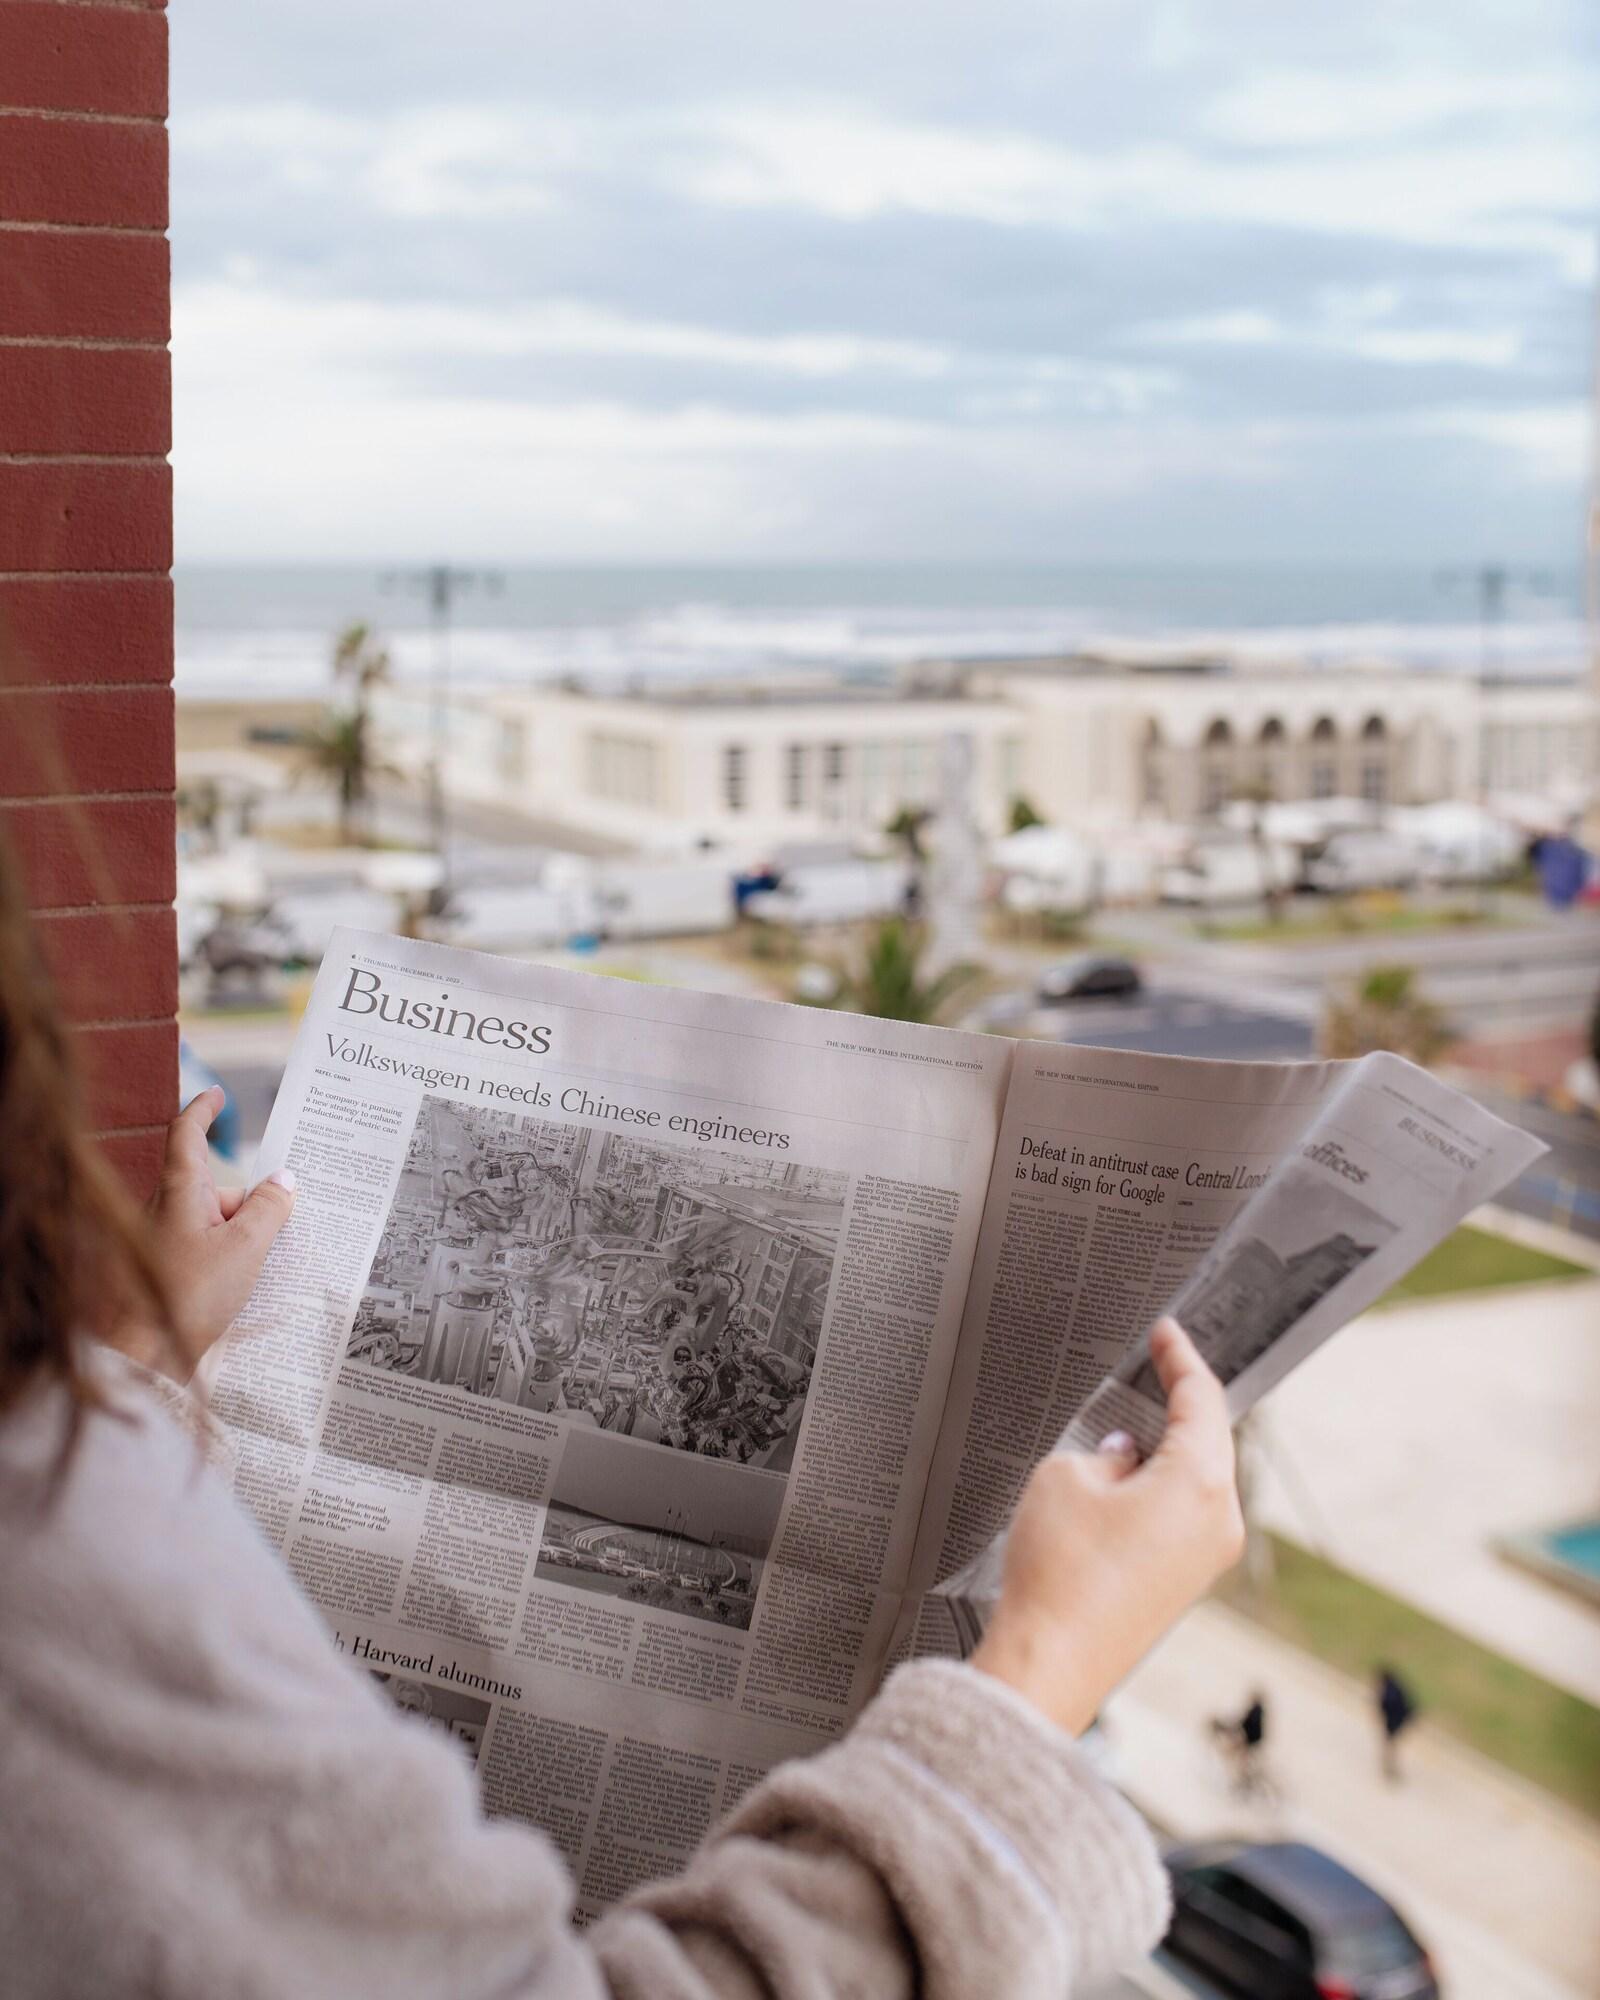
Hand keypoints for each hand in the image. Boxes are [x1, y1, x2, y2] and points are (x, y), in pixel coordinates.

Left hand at [109, 1088, 296, 1379]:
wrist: (144, 1354)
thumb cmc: (190, 1294)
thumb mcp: (245, 1248)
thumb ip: (269, 1210)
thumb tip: (284, 1182)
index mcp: (180, 1190)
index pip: (187, 1133)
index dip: (203, 1110)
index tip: (217, 1093)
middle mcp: (166, 1209)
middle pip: (213, 1186)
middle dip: (249, 1199)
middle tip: (285, 1217)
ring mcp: (164, 1240)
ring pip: (213, 1220)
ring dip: (242, 1233)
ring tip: (270, 1261)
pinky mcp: (168, 1270)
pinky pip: (207, 1248)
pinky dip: (230, 1255)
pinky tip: (249, 1282)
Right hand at [972, 1318, 1243, 1737]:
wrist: (1051, 1662)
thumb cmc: (1058, 1570)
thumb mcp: (1068, 1477)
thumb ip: (1106, 1451)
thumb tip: (1125, 1458)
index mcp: (1202, 1482)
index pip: (1201, 1400)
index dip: (1179, 1359)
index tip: (1166, 1333)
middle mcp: (1221, 1520)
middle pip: (1210, 1440)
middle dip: (1181, 1402)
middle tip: (1155, 1364)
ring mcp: (1208, 1558)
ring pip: (1198, 1480)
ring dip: (1168, 1449)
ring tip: (1130, 1419)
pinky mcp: (1186, 1584)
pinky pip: (1184, 1516)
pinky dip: (1162, 1487)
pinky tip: (1126, 1478)